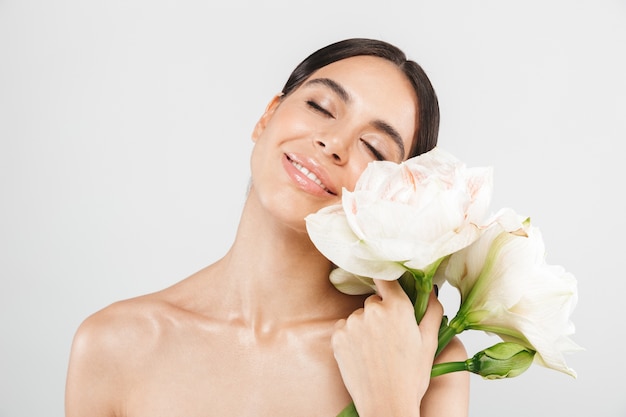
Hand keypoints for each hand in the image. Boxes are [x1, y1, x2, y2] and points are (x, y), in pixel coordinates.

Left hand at [331, 279, 442, 416]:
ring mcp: (352, 323)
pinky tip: (363, 354)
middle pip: (374, 301)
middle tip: (390, 337)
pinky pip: (344, 327)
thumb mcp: (429, 342)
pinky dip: (351, 337)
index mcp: (397, 307)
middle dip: (381, 313)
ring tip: (376, 351)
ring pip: (359, 316)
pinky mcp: (337, 336)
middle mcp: (372, 310)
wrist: (386, 404)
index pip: (386, 279)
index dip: (388, 284)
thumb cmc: (410, 376)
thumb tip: (431, 290)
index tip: (389, 289)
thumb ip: (432, 310)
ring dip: (366, 326)